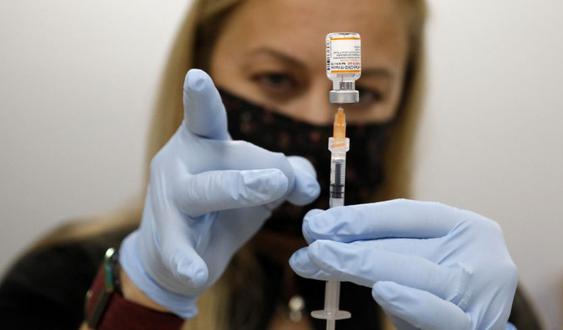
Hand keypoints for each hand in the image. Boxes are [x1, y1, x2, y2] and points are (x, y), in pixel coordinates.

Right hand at [120, 69, 319, 317]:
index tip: (197, 77)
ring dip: (237, 190)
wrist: (178, 256)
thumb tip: (308, 185)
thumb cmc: (222, 206)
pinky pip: (177, 249)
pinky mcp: (167, 239)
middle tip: (282, 181)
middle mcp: (181, 163)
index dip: (201, 98)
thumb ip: (290, 174)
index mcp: (202, 142)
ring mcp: (170, 201)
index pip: (205, 116)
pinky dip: (186, 262)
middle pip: (224, 159)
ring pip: (202, 192)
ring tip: (271, 190)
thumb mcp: (258, 184)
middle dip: (256, 166)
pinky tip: (194, 274)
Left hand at [290, 199, 517, 328]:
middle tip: (309, 246)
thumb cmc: (445, 284)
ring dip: (360, 266)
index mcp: (464, 226)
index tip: (318, 223)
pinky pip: (440, 316)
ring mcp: (480, 292)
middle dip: (347, 245)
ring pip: (413, 274)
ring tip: (321, 261)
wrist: (483, 323)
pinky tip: (383, 292)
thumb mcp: (424, 256)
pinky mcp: (477, 326)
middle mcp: (477, 253)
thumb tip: (320, 227)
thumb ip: (383, 242)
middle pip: (402, 244)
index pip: (406, 214)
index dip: (358, 217)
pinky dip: (410, 303)